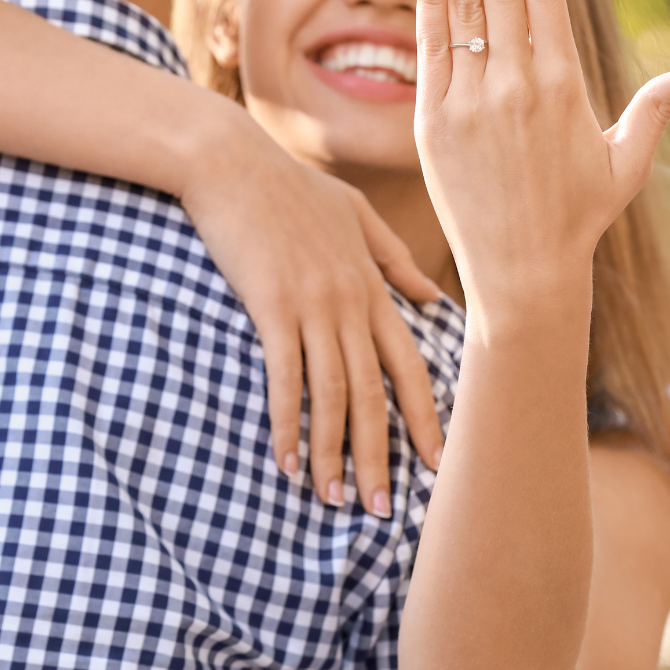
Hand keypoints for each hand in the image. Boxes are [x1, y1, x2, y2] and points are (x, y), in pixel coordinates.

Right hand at [181, 123, 447, 516]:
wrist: (230, 160)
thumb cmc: (287, 185)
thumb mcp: (353, 213)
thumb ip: (393, 257)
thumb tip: (430, 294)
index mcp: (372, 285)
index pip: (409, 364)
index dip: (425, 418)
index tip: (438, 464)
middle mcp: (351, 301)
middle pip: (375, 392)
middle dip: (382, 455)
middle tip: (384, 509)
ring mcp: (312, 304)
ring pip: (333, 393)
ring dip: (333, 453)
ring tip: (335, 500)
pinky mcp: (271, 305)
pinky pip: (284, 377)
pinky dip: (287, 423)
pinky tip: (283, 461)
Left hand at [414, 0, 669, 325]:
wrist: (522, 272)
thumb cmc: (579, 217)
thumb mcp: (626, 162)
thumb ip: (657, 108)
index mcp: (564, 82)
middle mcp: (516, 84)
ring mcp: (470, 101)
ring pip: (464, 7)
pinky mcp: (433, 123)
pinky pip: (431, 50)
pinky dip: (431, 4)